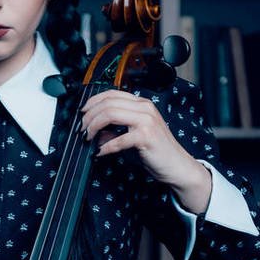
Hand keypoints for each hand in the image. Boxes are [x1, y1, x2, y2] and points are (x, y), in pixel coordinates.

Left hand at [81, 89, 211, 214]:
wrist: (177, 166)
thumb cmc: (157, 152)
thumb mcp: (132, 137)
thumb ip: (114, 132)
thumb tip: (96, 132)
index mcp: (142, 104)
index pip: (111, 93)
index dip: (92, 102)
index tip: (82, 113)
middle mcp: (144, 108)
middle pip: (107, 103)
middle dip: (89, 116)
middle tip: (82, 130)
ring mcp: (146, 120)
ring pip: (110, 114)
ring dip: (93, 127)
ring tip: (88, 139)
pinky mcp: (146, 136)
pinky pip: (118, 139)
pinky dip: (105, 147)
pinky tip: (100, 153)